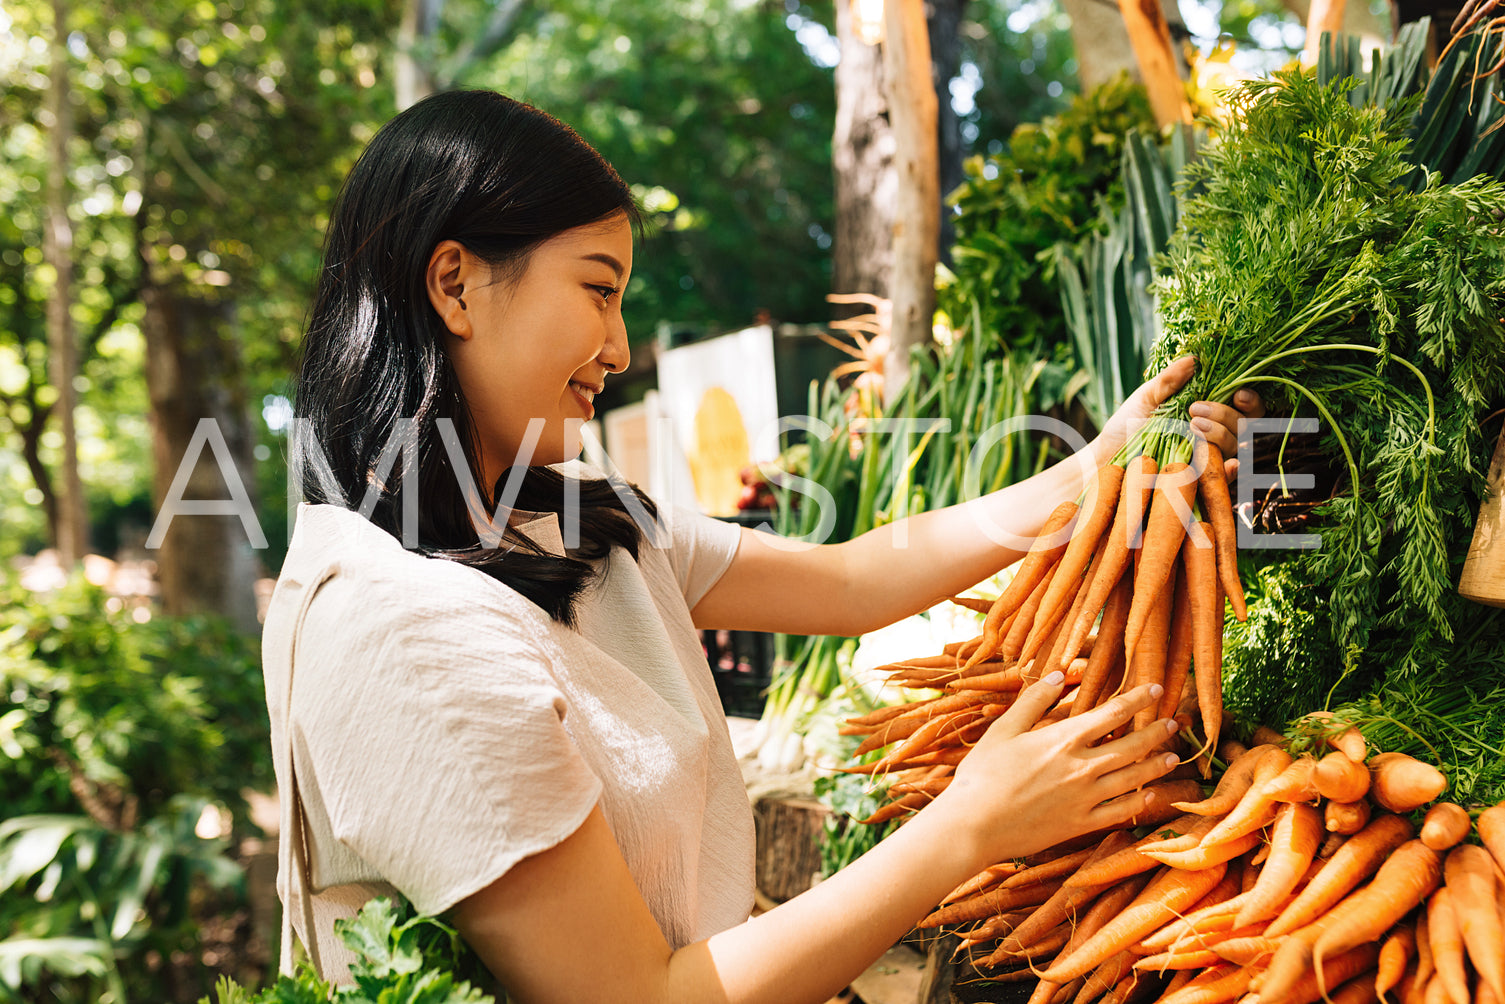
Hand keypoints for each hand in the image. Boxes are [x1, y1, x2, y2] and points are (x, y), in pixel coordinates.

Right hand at [932, 675, 1180, 866]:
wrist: (974, 825)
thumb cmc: (981, 774)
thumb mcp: (1003, 729)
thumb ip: (1034, 701)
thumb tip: (1058, 674)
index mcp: (1063, 739)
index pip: (1113, 713)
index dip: (1138, 700)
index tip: (1156, 689)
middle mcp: (1081, 767)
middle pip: (1132, 746)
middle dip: (1156, 732)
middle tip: (1174, 723)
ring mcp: (1084, 798)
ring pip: (1133, 779)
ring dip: (1156, 766)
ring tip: (1172, 757)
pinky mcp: (1080, 824)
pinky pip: (1119, 812)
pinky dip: (1139, 803)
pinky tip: (1150, 796)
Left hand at [1093, 356, 1265, 478]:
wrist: (1105, 460)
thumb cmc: (1125, 427)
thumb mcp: (1145, 398)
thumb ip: (1169, 380)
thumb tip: (1194, 359)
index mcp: (1207, 413)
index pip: (1244, 407)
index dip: (1250, 400)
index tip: (1238, 394)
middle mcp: (1214, 436)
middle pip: (1244, 426)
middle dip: (1226, 415)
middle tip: (1195, 410)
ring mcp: (1209, 461)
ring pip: (1236, 449)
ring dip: (1222, 435)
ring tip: (1193, 427)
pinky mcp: (1199, 484)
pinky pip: (1225, 480)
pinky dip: (1230, 472)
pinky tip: (1228, 463)